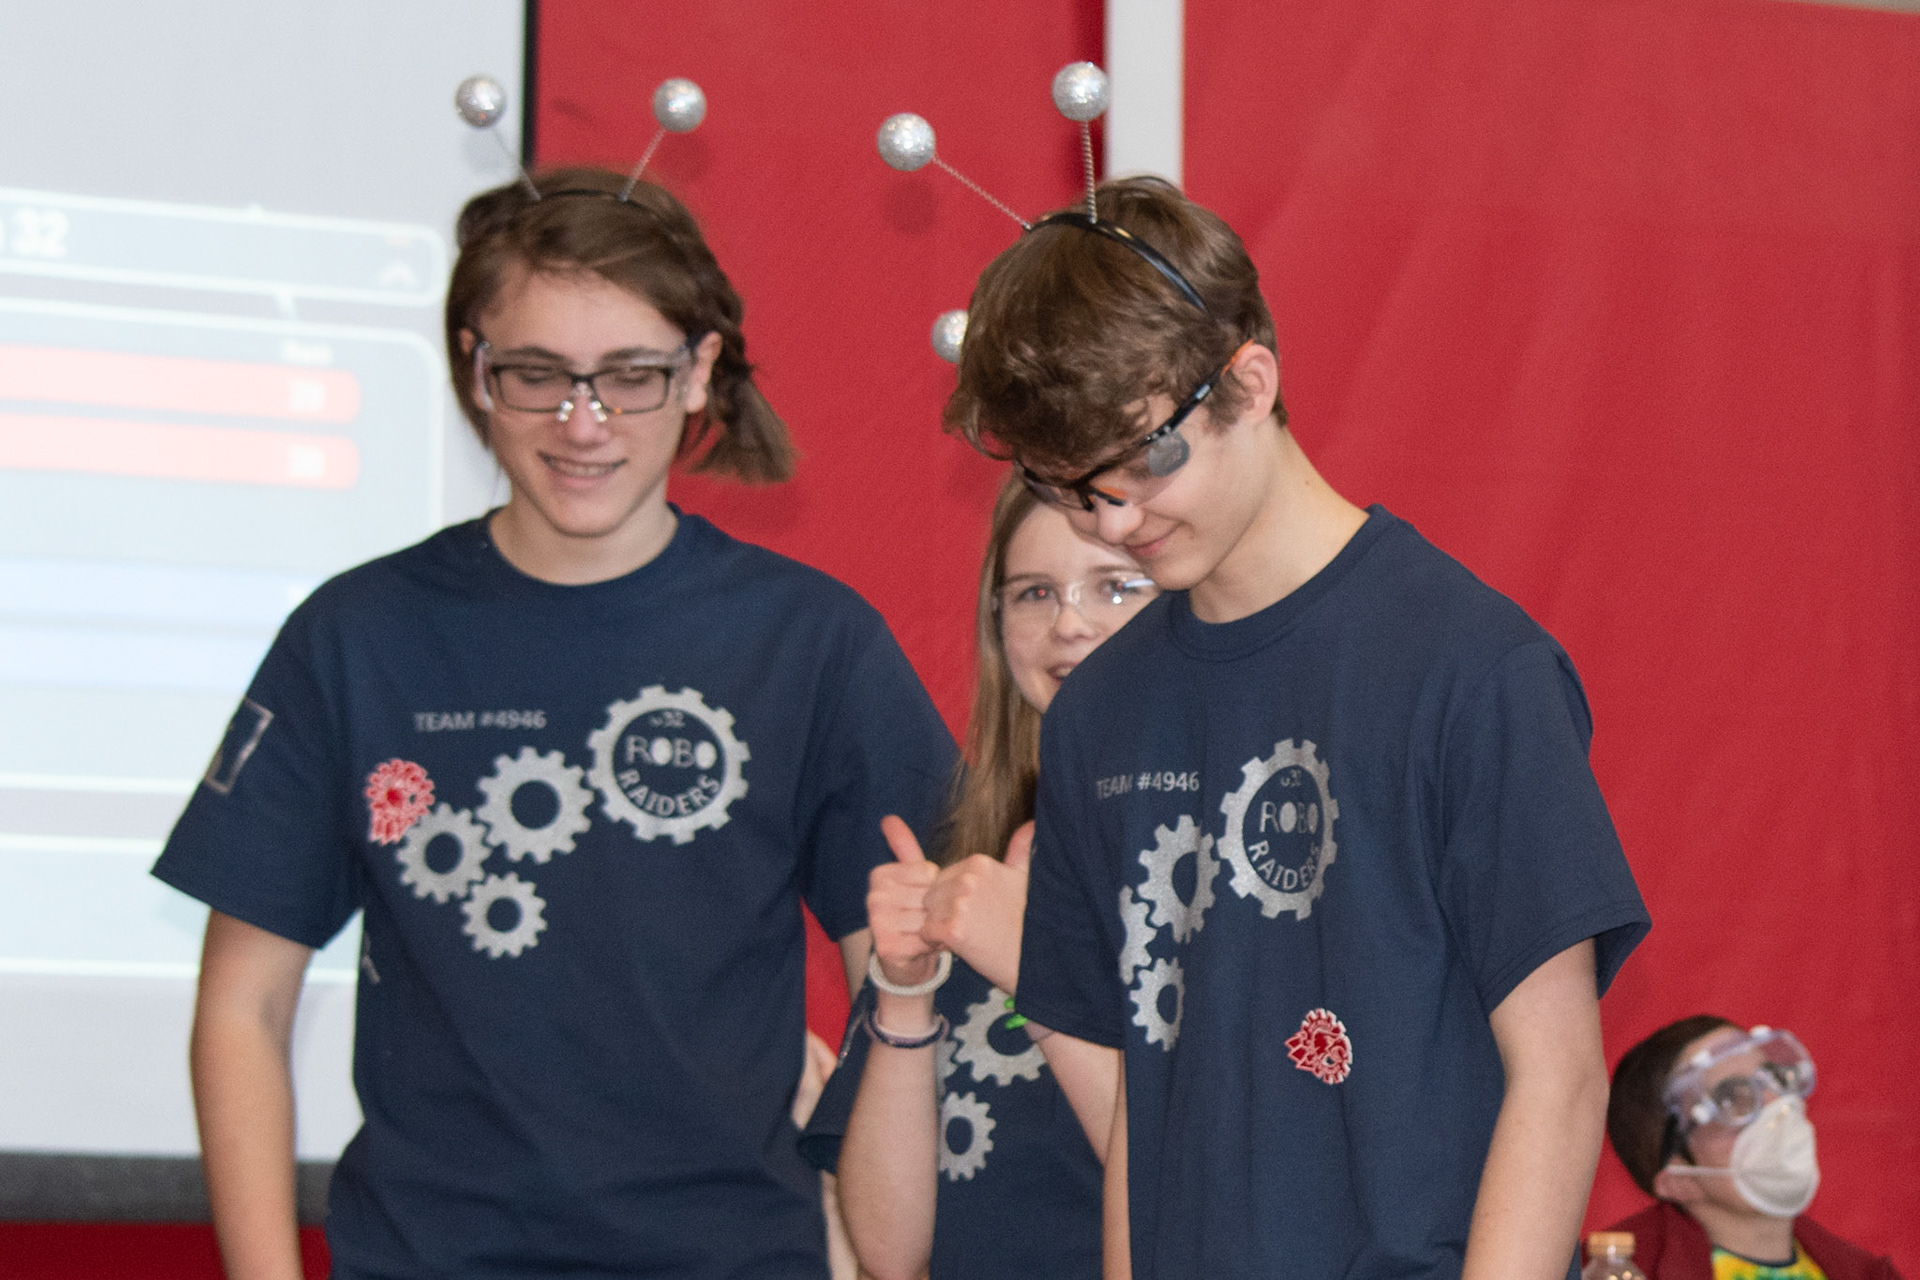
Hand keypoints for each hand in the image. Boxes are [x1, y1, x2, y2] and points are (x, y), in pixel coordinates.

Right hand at [867, 815, 941, 988]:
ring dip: (940, 927)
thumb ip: (904, 848)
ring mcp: (877, 922)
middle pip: (929, 895)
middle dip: (941, 908)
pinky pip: (925, 938)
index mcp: (879, 875)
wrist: (907, 958)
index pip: (927, 872)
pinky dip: (935, 944)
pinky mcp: (886, 946)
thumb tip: (888, 818)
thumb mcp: (913, 877)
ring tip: (932, 931)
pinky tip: (929, 946)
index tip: (927, 898)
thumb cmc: (914, 912)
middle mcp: (873, 897)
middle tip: (934, 918)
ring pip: (928, 917)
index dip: (937, 887)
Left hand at [921, 822, 1031, 993]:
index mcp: (979, 863)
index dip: (953, 899)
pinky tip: (962, 948)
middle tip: (974, 928)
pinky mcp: (953, 929)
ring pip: (927, 914)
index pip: (943, 878)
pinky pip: (926, 933)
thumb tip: (1030, 825)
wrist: (1039, 963)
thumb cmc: (1031, 923)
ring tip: (970, 938)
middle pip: (931, 895)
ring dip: (940, 929)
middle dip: (944, 913)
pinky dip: (937, 944)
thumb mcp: (1027, 879)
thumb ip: (1020, 850)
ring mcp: (960, 903)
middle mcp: (968, 878)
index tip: (977, 913)